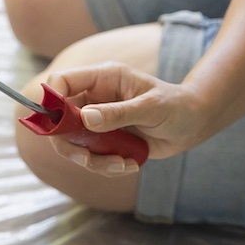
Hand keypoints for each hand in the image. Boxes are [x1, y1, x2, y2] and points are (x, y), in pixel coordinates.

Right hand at [46, 61, 213, 168]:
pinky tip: (130, 164)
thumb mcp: (150, 108)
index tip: (61, 126)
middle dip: (70, 143)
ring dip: (93, 160)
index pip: (61, 82)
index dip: (52, 101)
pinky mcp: (105, 140)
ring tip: (122, 164)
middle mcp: (94, 98)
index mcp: (102, 78)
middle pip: (59, 119)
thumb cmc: (175, 106)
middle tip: (87, 159)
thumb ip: (118, 113)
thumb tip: (86, 119)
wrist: (192, 123)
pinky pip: (91, 157)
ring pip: (73, 144)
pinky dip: (106, 166)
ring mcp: (98, 120)